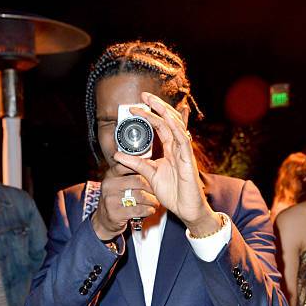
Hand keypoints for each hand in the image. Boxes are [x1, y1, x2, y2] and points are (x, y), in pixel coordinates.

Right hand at [92, 163, 159, 240]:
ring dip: (152, 200)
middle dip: (152, 187)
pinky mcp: (115, 213)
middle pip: (138, 181)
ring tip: (156, 202)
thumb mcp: (118, 184)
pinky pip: (138, 210)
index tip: (154, 172)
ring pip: (140, 196)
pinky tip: (150, 210)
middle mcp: (109, 185)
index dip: (144, 167)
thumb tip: (150, 162)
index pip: (128, 165)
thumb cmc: (116, 199)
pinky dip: (148, 210)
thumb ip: (129, 173)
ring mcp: (111, 200)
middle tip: (158, 191)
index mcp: (110, 175)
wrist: (104, 220)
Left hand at [113, 92, 221, 235]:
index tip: (135, 107)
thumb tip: (118, 154)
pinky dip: (176, 128)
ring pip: (176, 125)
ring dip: (164, 111)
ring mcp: (184, 152)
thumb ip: (135, 163)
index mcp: (170, 149)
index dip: (149, 115)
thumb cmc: (173, 193)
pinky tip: (167, 118)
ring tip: (152, 101)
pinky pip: (183, 140)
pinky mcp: (188, 160)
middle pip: (169, 120)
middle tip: (143, 95)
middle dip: (157, 106)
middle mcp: (178, 147)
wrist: (185, 209)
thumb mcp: (149, 175)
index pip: (160, 126)